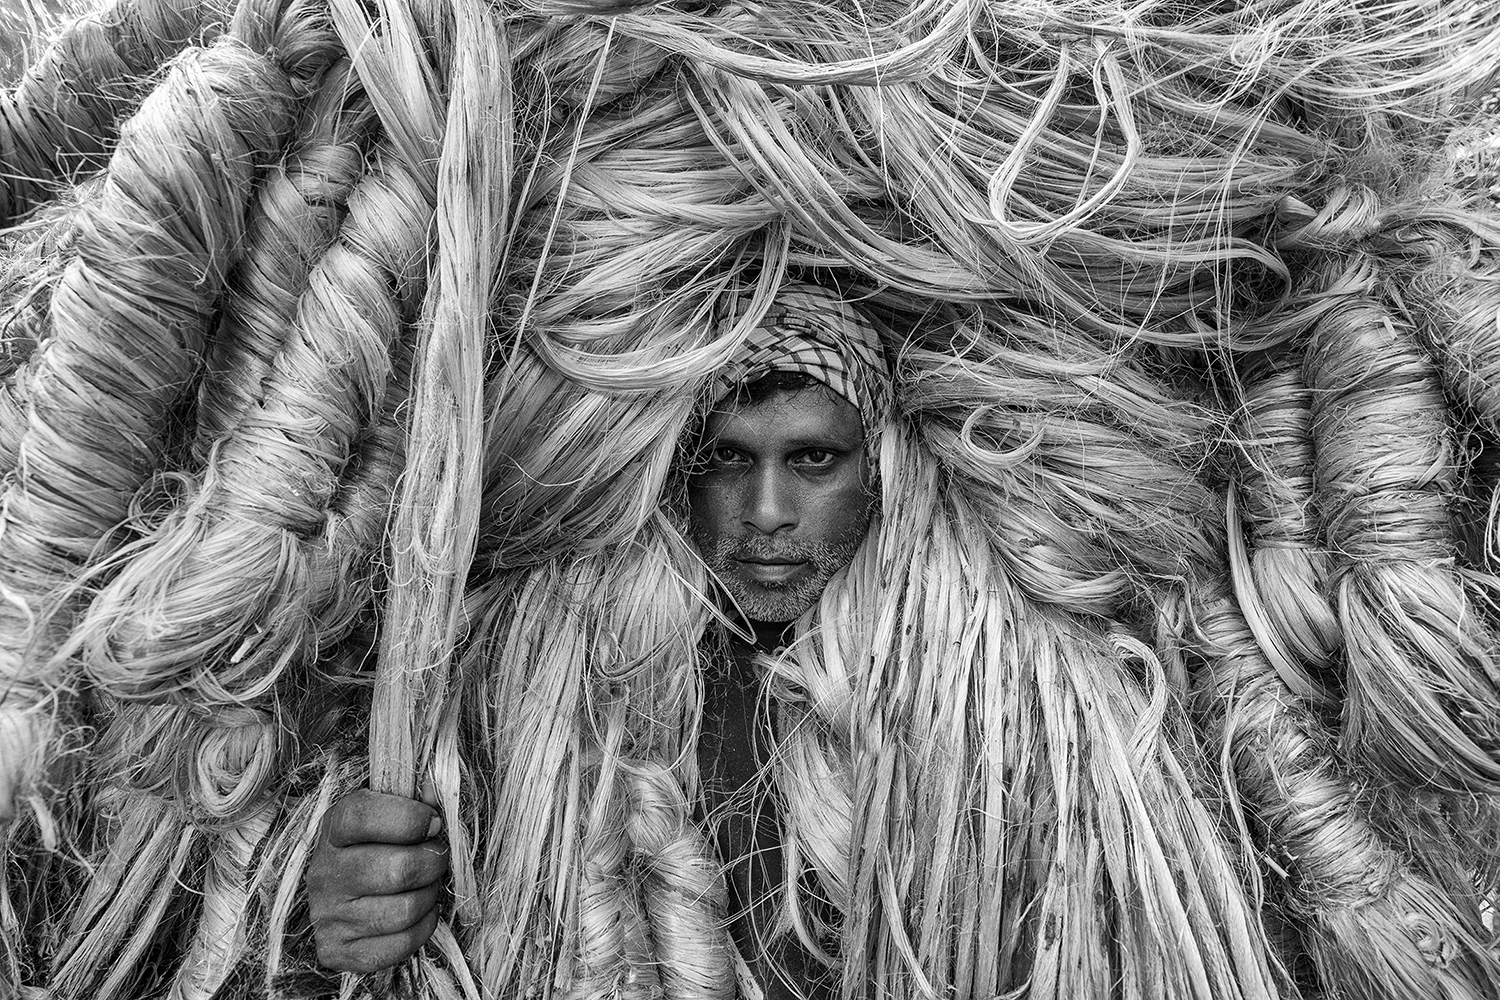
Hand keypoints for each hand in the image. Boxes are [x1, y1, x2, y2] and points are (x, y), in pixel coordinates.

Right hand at [306, 789, 448, 972]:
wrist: (342, 898)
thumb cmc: (375, 847)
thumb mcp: (387, 814)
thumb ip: (413, 800)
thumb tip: (435, 791)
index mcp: (333, 830)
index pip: (365, 816)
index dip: (411, 817)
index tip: (432, 823)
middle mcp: (324, 873)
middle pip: (398, 870)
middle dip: (433, 862)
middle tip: (436, 858)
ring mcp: (327, 916)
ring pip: (405, 910)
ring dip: (430, 896)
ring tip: (426, 885)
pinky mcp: (338, 951)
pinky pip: (401, 943)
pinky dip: (424, 927)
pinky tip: (418, 912)